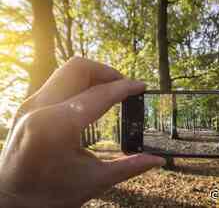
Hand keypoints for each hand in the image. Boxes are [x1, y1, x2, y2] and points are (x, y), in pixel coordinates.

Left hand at [0, 57, 164, 207]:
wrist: (10, 202)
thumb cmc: (49, 196)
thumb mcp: (94, 181)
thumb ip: (129, 166)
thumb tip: (158, 160)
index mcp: (56, 126)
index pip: (99, 94)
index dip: (125, 88)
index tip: (141, 86)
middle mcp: (38, 108)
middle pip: (79, 68)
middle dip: (106, 72)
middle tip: (124, 86)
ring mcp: (29, 105)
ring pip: (66, 72)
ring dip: (92, 76)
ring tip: (110, 92)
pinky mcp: (27, 108)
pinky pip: (57, 83)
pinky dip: (79, 85)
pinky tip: (91, 100)